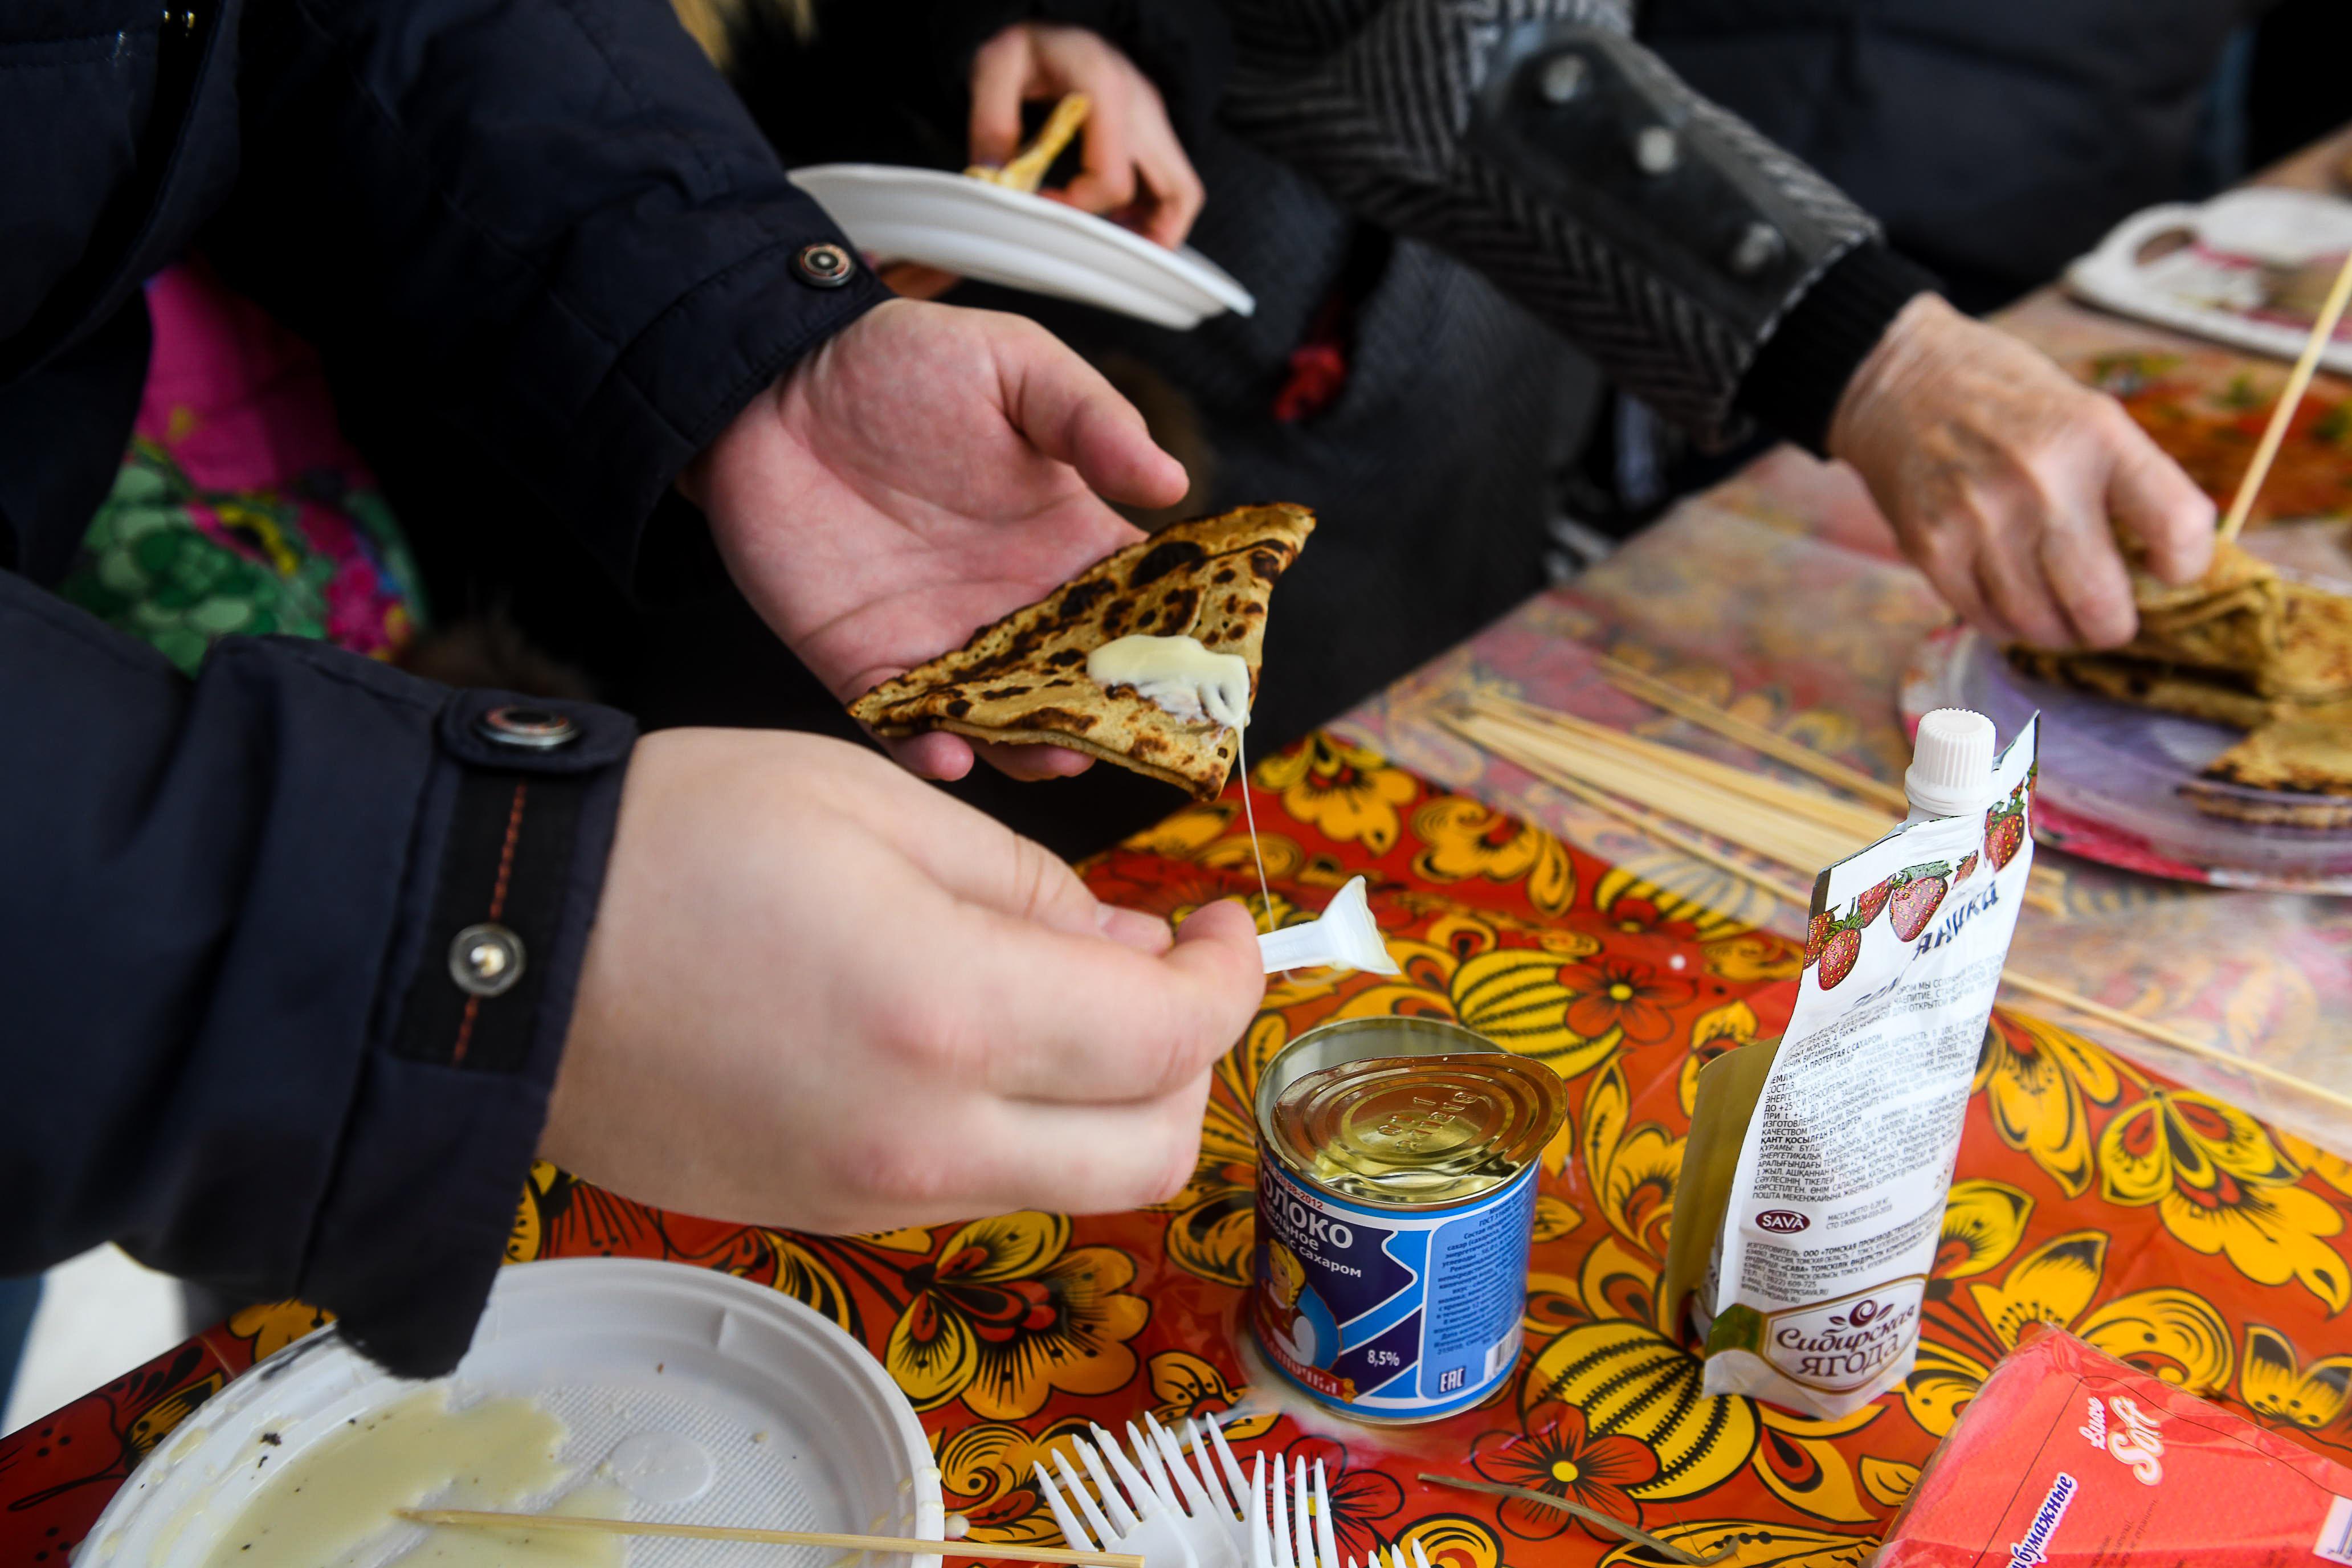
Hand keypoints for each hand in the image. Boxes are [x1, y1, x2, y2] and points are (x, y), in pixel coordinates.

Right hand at [544, 729, 1264, 1232]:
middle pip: (1148, 1154)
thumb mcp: (871, 804)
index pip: (1170, 1038)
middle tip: (1161, 971)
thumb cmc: (675, 841)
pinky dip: (1018, 1130)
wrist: (489, 953)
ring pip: (1068, 1184)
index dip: (1228, 978)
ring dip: (1109, 1103)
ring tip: (1067, 996)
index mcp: (951, 1016)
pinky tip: (974, 1045)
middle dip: (1190, 1063)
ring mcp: (869, 1199)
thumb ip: (1024, 884)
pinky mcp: (817, 1216)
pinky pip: (972, 1192)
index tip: (1221, 921)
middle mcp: (927, 1141)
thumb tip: (1122, 943)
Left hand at [685, 297, 1187, 780]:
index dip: (1177, 642)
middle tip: (1133, 734)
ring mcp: (943, 642)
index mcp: (1064, 541)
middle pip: (1081, 683)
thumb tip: (1173, 479)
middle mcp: (1013, 604)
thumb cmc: (900, 361)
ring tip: (1056, 756)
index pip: (1139, 607)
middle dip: (1111, 717)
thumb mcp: (1013, 366)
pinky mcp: (865, 665)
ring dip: (1034, 749)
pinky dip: (931, 749)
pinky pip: (906, 726)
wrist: (770, 383)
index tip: (1210, 674)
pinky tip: (951, 752)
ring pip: (1004, 721)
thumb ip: (1091, 420)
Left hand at [970, 23, 1205, 247]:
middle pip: (1177, 192)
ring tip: (1111, 243)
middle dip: (1147, 237)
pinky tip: (1116, 222)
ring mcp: (1154, 120)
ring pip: (1183, 192)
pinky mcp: (1153, 129)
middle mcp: (1142, 107)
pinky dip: (1153, 212)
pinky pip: (1171, 182)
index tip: (1042, 204)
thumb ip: (991, 122)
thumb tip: (995, 180)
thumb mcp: (996, 68)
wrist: (1053, 21)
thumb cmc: (1028, 46)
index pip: (1111, 179)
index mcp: (1105, 89)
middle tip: (1103, 255)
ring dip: (1156, 228)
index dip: (1078, 207)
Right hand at [1828, 294, 2216, 647]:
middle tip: (2108, 620)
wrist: (1905, 384)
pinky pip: (1986, 619)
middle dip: (2112, 625)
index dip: (2185, 565)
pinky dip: (2008, 623)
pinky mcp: (1931, 547)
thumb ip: (2130, 485)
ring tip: (2059, 615)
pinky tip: (2011, 599)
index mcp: (2097, 435)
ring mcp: (1979, 517)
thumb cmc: (2013, 406)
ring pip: (2039, 624)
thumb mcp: (2089, 415)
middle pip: (2100, 601)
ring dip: (2058, 631)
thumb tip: (2164, 573)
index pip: (2176, 525)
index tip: (2169, 569)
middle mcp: (2040, 478)